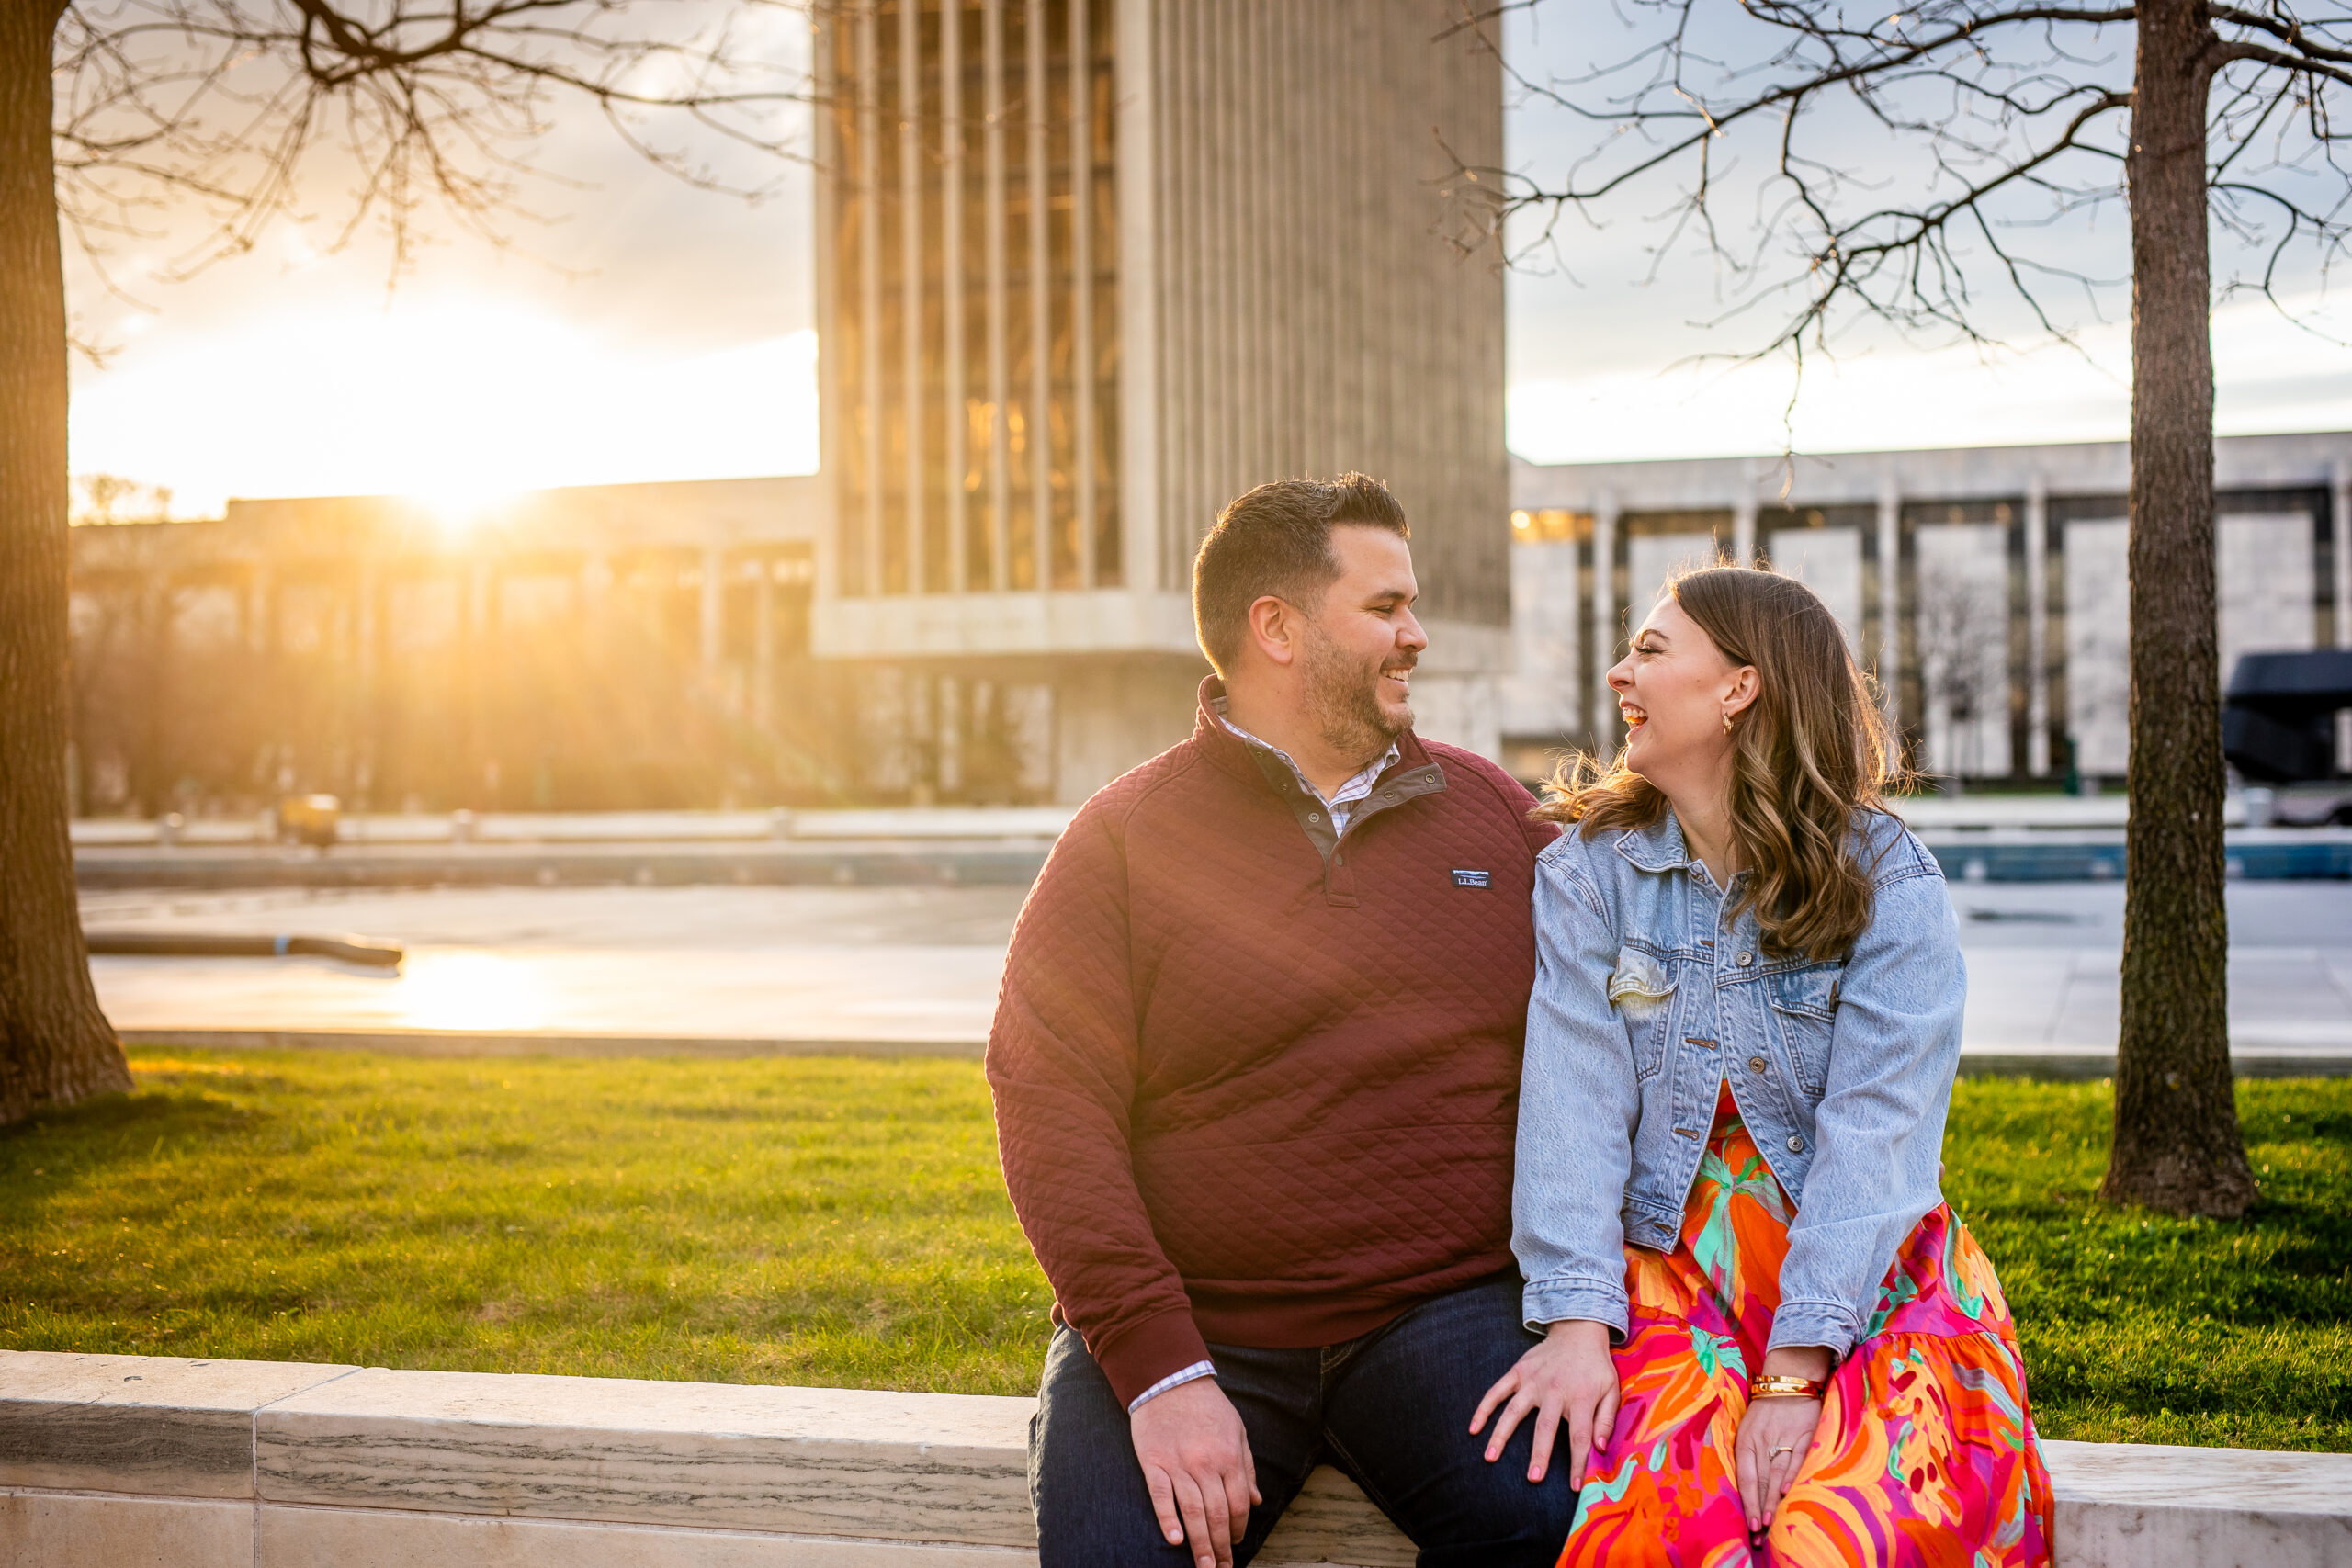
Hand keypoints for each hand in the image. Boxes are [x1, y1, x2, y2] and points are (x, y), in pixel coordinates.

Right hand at [1129, 1376, 1260, 1567]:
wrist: (1170, 1379)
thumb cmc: (1207, 1406)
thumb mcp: (1237, 1430)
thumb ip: (1247, 1467)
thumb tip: (1257, 1501)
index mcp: (1230, 1457)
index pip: (1239, 1503)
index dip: (1238, 1528)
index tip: (1235, 1544)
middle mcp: (1206, 1464)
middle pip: (1217, 1514)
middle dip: (1221, 1546)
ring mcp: (1179, 1465)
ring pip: (1193, 1512)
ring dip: (1200, 1544)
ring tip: (1205, 1566)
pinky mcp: (1154, 1463)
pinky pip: (1162, 1496)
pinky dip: (1168, 1520)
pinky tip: (1176, 1540)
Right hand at [1469, 1319, 1619, 1485]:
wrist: (1578, 1330)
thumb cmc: (1596, 1367)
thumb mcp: (1611, 1390)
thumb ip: (1606, 1420)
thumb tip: (1600, 1449)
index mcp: (1581, 1397)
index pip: (1580, 1436)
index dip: (1578, 1463)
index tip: (1576, 1487)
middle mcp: (1555, 1389)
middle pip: (1545, 1427)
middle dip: (1539, 1454)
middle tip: (1532, 1479)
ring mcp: (1533, 1380)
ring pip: (1514, 1411)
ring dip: (1501, 1434)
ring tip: (1489, 1457)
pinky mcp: (1518, 1372)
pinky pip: (1497, 1391)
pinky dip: (1484, 1408)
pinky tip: (1474, 1428)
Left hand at [1735, 1348, 1830, 1536]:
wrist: (1789, 1380)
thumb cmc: (1766, 1410)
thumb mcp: (1749, 1428)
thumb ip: (1751, 1456)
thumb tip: (1749, 1488)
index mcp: (1745, 1439)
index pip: (1745, 1476)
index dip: (1747, 1500)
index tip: (1749, 1524)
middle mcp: (1762, 1440)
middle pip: (1759, 1480)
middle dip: (1758, 1509)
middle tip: (1758, 1533)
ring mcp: (1783, 1438)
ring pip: (1775, 1473)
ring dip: (1772, 1500)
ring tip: (1770, 1521)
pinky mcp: (1803, 1435)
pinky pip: (1796, 1458)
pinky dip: (1791, 1475)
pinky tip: (1786, 1492)